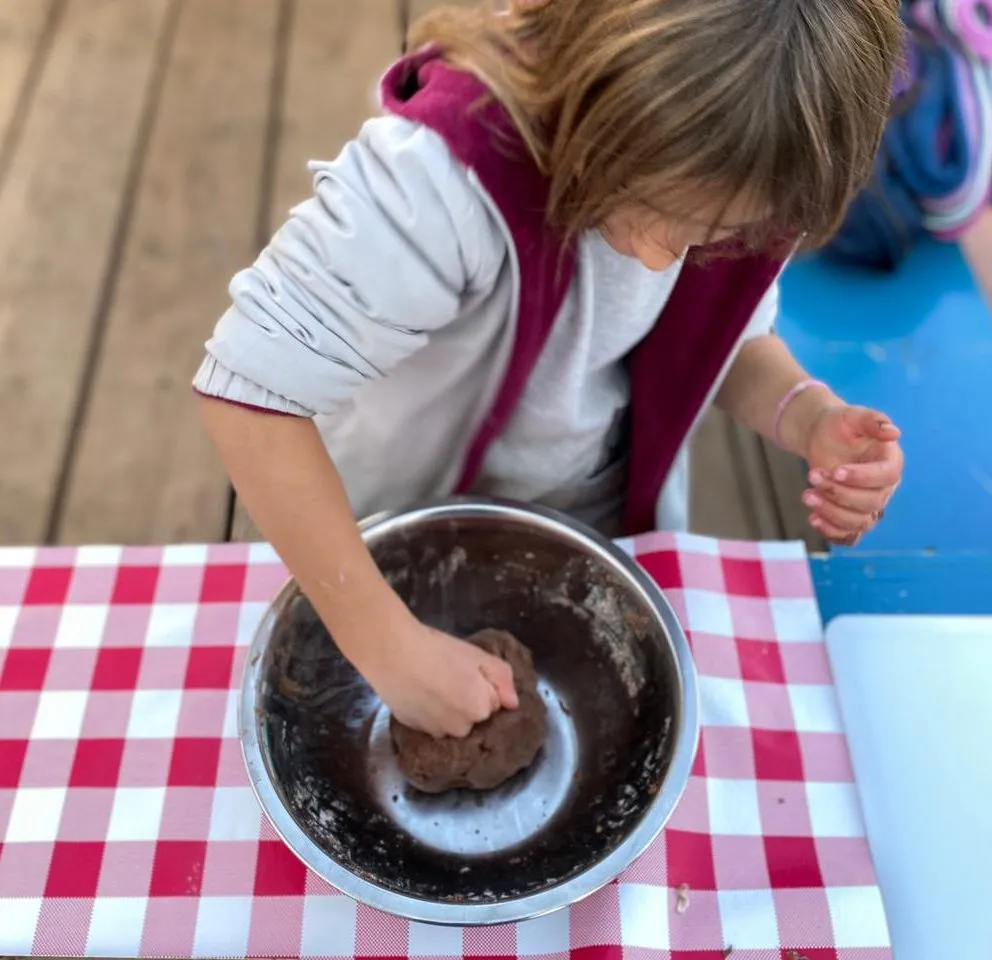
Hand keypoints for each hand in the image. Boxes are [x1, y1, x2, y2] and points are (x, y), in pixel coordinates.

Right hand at [364, 618, 518, 738]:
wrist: (392, 653)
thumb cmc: (438, 650)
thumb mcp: (478, 656)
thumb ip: (502, 679)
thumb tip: (512, 703)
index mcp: (480, 710)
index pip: (491, 703)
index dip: (481, 685)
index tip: (467, 671)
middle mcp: (461, 729)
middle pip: (472, 715)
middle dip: (466, 699)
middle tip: (449, 675)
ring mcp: (436, 732)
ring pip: (451, 721)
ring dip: (447, 708)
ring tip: (431, 683)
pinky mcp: (414, 730)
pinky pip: (431, 723)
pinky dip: (429, 712)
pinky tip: (418, 692)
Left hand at [801, 405, 902, 544]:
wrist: (822, 436)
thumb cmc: (840, 424)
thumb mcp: (853, 415)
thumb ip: (873, 420)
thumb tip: (893, 432)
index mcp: (891, 462)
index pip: (886, 477)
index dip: (862, 477)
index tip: (836, 471)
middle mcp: (884, 487)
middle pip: (870, 503)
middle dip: (838, 492)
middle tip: (812, 475)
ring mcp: (868, 504)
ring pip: (859, 522)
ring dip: (831, 512)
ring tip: (807, 495)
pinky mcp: (851, 515)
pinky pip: (849, 535)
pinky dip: (832, 532)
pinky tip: (813, 519)